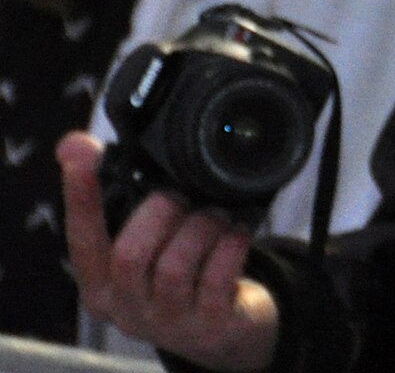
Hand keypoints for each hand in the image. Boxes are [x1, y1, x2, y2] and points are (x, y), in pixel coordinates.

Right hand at [59, 134, 279, 370]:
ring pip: (174, 265)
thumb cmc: (182, 271)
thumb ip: (131, 201)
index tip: (80, 151)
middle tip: (187, 197)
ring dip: (203, 227)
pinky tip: (238, 235)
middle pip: (129, 255)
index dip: (81, 194)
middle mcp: (127, 307)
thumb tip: (89, 142)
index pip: (82, 238)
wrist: (223, 328)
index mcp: (103, 283)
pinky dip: (232, 244)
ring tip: (218, 217)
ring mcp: (167, 321)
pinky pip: (217, 276)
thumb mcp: (152, 242)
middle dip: (163, 212)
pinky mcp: (208, 324)